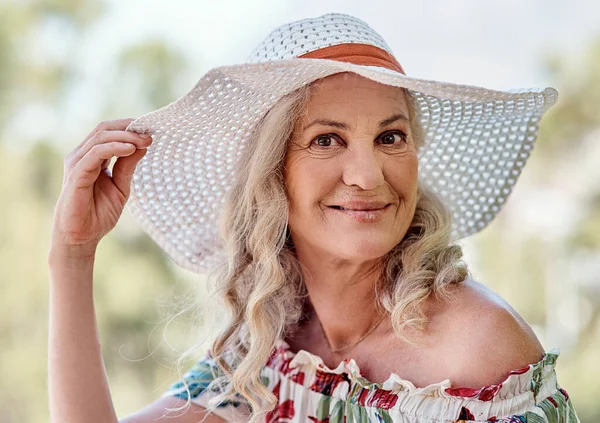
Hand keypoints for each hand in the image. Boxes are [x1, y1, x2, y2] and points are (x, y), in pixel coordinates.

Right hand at [50, 118, 151, 257]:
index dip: (129, 127)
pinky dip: (114, 148)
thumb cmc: (99, 212)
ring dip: (125, 137)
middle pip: (104, 129)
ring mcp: (77, 163)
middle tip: (150, 134)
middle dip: (129, 129)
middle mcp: (82, 156)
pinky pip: (95, 154)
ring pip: (100, 138)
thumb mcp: (121, 186)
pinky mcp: (76, 174)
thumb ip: (128, 166)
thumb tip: (144, 144)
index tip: (151, 129)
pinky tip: (131, 149)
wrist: (82, 236)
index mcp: (92, 157)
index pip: (109, 132)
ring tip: (144, 141)